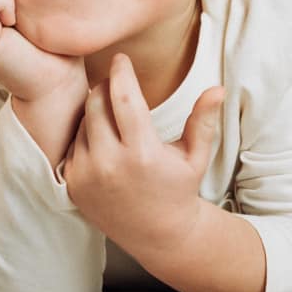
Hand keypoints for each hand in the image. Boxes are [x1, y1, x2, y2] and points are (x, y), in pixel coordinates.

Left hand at [63, 53, 225, 260]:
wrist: (156, 234)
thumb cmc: (178, 188)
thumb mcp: (195, 156)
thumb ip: (203, 120)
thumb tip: (218, 88)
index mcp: (142, 153)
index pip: (123, 97)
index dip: (121, 72)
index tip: (121, 58)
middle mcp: (110, 164)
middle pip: (96, 103)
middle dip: (106, 85)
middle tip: (116, 80)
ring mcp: (88, 175)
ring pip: (83, 121)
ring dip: (95, 109)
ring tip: (113, 112)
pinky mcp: (73, 184)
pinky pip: (73, 143)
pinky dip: (86, 134)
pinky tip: (102, 137)